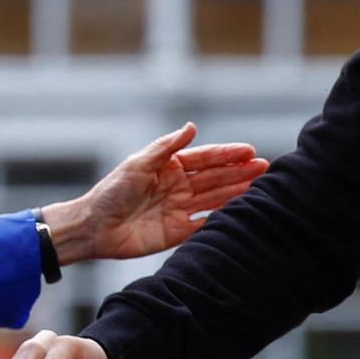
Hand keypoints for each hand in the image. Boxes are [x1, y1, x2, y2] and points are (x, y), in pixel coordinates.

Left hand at [42, 123, 267, 262]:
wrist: (95, 226)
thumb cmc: (112, 190)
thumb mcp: (138, 163)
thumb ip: (166, 147)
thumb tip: (192, 126)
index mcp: (170, 167)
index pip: (205, 158)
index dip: (228, 154)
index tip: (250, 151)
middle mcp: (178, 186)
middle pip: (215, 177)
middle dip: (239, 171)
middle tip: (265, 167)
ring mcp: (179, 209)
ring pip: (215, 198)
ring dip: (236, 191)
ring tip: (260, 186)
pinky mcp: (177, 232)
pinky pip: (205, 223)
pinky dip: (222, 218)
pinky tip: (240, 212)